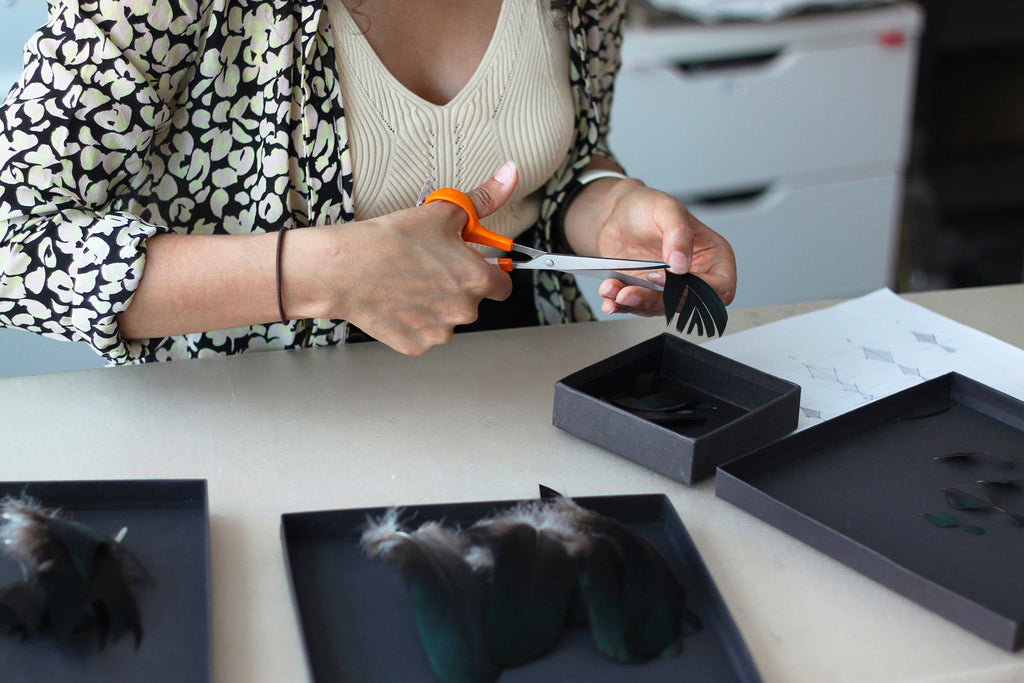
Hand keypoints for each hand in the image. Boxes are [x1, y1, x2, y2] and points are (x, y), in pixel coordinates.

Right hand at [300, 163, 518, 354]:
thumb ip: (484, 198)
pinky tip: (395, 300)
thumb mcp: (444, 211)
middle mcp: (464, 311)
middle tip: (427, 268)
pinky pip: (423, 333)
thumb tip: (510, 174)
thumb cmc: (392, 240)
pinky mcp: (415, 345)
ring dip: (435, 305)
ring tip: (407, 282)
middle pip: (472, 302)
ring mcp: (439, 332)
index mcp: (477, 279)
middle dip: (456, 287)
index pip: (503, 286)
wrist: (344, 268)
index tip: (471, 266)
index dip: (490, 273)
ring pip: (447, 319)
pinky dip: (412, 320)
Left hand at [564, 177, 735, 316]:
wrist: (617, 213)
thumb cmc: (648, 206)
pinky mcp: (646, 294)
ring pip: (658, 309)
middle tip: (630, 291)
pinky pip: (636, 307)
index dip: (693, 290)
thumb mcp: (667, 210)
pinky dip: (620, 305)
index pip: (718, 288)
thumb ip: (678, 234)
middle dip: (654, 300)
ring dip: (633, 303)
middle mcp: (695, 277)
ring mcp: (670, 289)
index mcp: (714, 258)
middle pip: (685, 304)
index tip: (662, 277)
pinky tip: (609, 298)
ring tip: (613, 290)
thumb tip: (681, 264)